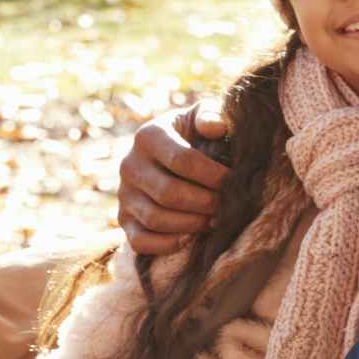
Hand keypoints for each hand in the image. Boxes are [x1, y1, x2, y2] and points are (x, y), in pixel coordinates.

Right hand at [117, 102, 229, 256]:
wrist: (169, 156)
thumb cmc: (193, 134)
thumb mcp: (201, 116)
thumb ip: (209, 114)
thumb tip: (216, 127)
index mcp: (148, 135)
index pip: (182, 160)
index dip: (212, 175)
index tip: (235, 181)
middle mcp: (129, 165)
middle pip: (169, 193)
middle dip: (205, 203)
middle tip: (228, 206)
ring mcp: (123, 195)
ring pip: (155, 219)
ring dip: (191, 224)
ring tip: (216, 220)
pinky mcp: (124, 220)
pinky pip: (140, 241)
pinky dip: (167, 244)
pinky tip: (191, 238)